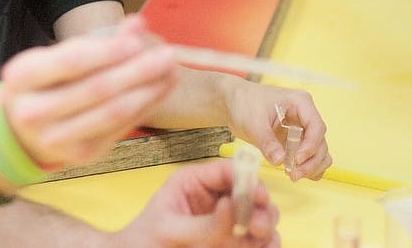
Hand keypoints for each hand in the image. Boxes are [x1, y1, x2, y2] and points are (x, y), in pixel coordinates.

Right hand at [0, 15, 177, 168]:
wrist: (20, 131)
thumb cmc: (46, 83)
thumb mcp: (57, 56)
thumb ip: (97, 41)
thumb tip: (137, 24)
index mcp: (22, 77)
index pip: (71, 61)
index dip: (107, 51)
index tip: (138, 41)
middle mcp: (34, 112)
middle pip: (96, 89)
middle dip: (137, 71)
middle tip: (167, 55)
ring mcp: (56, 139)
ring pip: (112, 113)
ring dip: (148, 91)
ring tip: (172, 72)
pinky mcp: (80, 155)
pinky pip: (119, 128)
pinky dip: (145, 108)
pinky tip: (161, 90)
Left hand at [110, 159, 279, 247]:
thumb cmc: (145, 240)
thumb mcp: (171, 228)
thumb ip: (204, 222)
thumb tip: (232, 206)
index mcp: (194, 182)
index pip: (227, 171)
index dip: (248, 179)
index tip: (260, 196)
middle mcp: (214, 196)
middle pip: (250, 192)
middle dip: (260, 207)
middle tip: (257, 226)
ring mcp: (225, 219)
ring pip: (259, 215)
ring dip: (266, 226)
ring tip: (260, 239)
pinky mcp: (232, 240)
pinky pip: (257, 239)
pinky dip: (265, 243)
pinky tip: (264, 247)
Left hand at [224, 79, 330, 180]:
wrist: (233, 103)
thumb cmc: (244, 103)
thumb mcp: (253, 122)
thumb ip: (267, 142)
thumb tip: (279, 161)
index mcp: (300, 103)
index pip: (316, 127)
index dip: (311, 146)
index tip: (297, 160)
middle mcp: (305, 116)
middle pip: (320, 143)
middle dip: (311, 161)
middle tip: (293, 174)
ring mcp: (302, 130)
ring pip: (320, 153)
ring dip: (311, 167)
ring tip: (293, 175)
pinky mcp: (296, 142)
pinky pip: (311, 158)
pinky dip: (307, 168)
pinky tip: (294, 173)